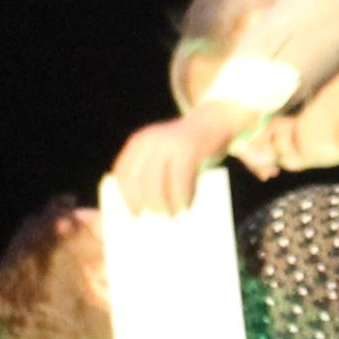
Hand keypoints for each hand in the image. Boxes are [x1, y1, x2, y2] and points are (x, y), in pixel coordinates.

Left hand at [107, 109, 233, 218]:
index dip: (126, 195)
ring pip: (155, 182)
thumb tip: (146, 206)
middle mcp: (150, 140)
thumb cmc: (187, 147)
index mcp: (139, 142)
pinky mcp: (188, 147)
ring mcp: (169, 142)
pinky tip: (185, 206)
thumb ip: (153, 171)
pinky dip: (181, 197)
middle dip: (144, 203)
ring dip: (162, 203)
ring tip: (171, 214)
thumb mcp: (164, 153)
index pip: (123, 173)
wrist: (214, 120)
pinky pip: (179, 179)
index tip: (135, 213)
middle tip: (154, 217)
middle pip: (137, 180)